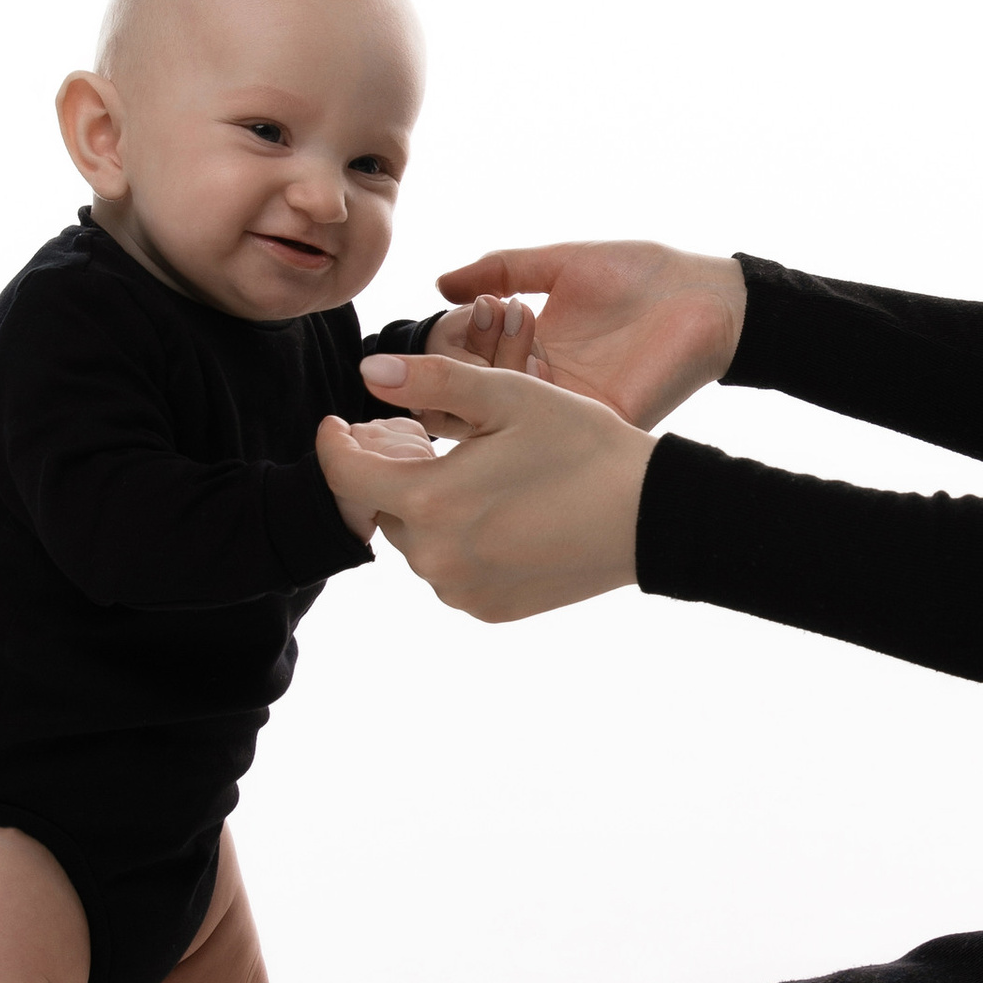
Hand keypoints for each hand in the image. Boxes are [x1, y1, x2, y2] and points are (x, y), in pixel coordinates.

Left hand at [316, 352, 655, 620]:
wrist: (649, 517)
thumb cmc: (582, 446)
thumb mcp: (509, 395)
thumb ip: (431, 379)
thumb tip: (366, 373)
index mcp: (430, 501)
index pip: (344, 476)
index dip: (333, 443)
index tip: (339, 423)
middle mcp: (435, 558)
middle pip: (382, 507)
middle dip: (391, 469)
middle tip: (422, 435)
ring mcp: (461, 590)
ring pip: (417, 539)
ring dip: (427, 505)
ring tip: (469, 469)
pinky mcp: (489, 609)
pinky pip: (451, 569)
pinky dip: (459, 539)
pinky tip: (497, 509)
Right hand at [430, 241, 744, 425]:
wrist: (708, 294)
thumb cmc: (641, 274)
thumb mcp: (561, 263)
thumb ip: (501, 269)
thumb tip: (440, 284)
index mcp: (531, 348)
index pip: (464, 360)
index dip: (459, 336)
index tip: (483, 303)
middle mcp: (542, 383)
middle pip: (470, 391)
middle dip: (470, 352)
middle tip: (496, 312)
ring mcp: (568, 406)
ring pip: (500, 411)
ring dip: (496, 366)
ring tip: (520, 322)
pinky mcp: (599, 420)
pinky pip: (547, 426)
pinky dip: (531, 393)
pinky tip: (538, 359)